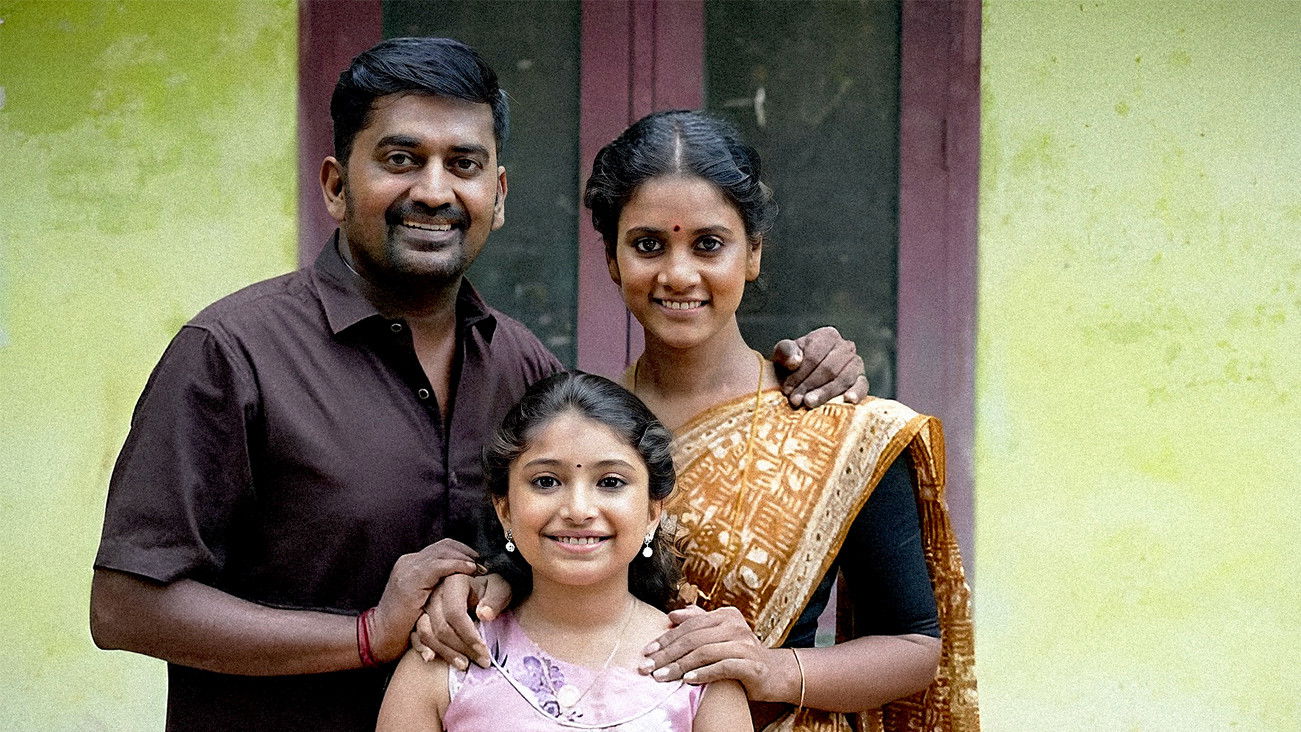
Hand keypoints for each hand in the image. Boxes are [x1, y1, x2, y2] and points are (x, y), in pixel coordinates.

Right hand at [368, 539, 481, 663]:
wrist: (380, 636)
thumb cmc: (403, 626)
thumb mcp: (422, 601)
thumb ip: (435, 589)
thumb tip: (459, 584)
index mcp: (411, 565)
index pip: (441, 548)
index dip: (462, 552)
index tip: (478, 562)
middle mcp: (409, 562)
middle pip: (444, 545)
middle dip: (467, 552)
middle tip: (484, 563)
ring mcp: (408, 568)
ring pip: (443, 552)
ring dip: (466, 557)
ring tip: (481, 567)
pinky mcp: (411, 579)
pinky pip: (439, 565)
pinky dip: (458, 565)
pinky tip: (471, 570)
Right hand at [410, 572, 511, 668]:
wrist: (482, 586)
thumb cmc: (491, 588)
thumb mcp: (501, 588)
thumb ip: (495, 599)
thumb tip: (484, 615)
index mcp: (454, 581)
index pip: (455, 613)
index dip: (469, 635)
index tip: (484, 651)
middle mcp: (435, 592)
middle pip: (440, 626)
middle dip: (461, 648)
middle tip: (481, 661)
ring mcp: (424, 605)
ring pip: (426, 633)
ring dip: (444, 652)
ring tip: (463, 665)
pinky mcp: (419, 616)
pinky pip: (415, 635)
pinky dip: (421, 648)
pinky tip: (431, 659)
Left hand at [639, 605, 796, 702]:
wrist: (774, 673)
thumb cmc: (741, 654)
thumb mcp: (719, 636)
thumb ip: (698, 623)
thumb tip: (672, 614)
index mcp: (726, 615)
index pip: (689, 626)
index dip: (665, 639)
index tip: (646, 652)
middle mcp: (736, 626)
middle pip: (693, 639)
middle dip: (666, 654)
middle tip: (647, 667)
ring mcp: (746, 645)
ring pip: (704, 653)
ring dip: (679, 666)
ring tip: (661, 676)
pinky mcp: (752, 665)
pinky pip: (723, 667)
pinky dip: (703, 673)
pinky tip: (687, 681)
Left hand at [771, 326, 867, 407]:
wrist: (799, 380)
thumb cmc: (791, 366)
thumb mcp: (782, 355)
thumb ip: (785, 352)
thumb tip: (796, 361)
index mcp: (827, 336)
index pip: (814, 355)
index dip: (799, 374)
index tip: (787, 389)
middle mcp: (845, 346)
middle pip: (828, 368)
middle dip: (809, 385)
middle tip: (795, 400)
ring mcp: (856, 363)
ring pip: (843, 378)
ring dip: (825, 393)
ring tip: (809, 403)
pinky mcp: (862, 380)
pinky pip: (862, 385)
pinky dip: (857, 392)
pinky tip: (849, 400)